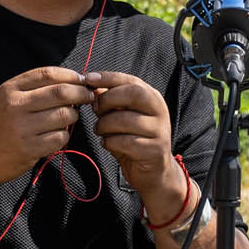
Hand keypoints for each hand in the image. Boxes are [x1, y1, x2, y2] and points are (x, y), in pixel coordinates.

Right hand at [0, 67, 90, 186]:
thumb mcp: (5, 99)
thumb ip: (31, 88)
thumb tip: (71, 80)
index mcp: (10, 89)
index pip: (48, 74)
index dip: (71, 75)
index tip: (82, 80)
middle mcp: (15, 106)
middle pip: (61, 92)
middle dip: (81, 93)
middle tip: (89, 97)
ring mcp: (22, 128)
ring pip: (64, 115)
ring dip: (73, 116)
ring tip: (68, 118)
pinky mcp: (29, 149)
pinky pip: (60, 138)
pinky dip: (64, 136)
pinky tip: (56, 136)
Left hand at [84, 71, 184, 213]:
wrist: (153, 171)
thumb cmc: (134, 139)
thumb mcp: (123, 116)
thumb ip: (111, 101)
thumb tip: (92, 85)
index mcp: (152, 98)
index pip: (131, 80)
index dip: (108, 78)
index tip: (88, 79)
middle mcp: (159, 111)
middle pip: (134, 94)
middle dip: (108, 99)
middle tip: (95, 109)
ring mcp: (159, 131)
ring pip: (126, 120)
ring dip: (105, 125)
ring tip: (99, 130)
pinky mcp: (154, 150)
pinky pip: (126, 142)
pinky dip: (110, 142)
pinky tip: (107, 144)